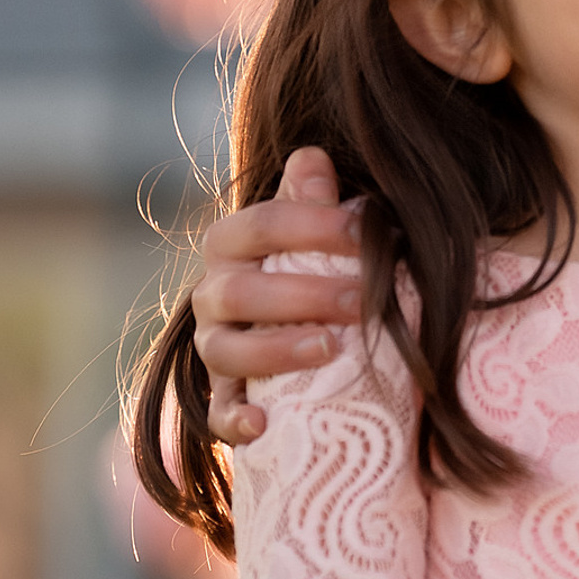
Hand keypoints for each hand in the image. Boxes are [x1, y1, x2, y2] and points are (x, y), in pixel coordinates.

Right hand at [191, 147, 358, 443]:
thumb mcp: (318, 231)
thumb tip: (312, 155)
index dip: (311, 224)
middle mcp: (213, 293)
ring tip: (329, 349)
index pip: (260, 225)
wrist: (303, 324)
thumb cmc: (316, 264)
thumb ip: (312, 199)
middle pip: (242, 291)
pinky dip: (235, 420)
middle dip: (305, 294)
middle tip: (364, 300)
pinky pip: (216, 414)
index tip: (365, 229)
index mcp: (232, 243)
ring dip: (276, 350)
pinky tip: (263, 423)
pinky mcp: (223, 395)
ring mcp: (213, 345)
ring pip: (225, 350)